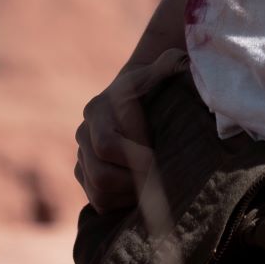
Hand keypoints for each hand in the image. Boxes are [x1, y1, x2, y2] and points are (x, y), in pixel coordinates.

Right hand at [73, 47, 187, 210]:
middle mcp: (84, 133)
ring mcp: (82, 156)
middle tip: (158, 181)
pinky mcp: (85, 175)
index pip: (106, 144)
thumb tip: (182, 59)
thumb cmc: (152, 86)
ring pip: (97, 192)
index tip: (157, 158)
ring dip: (127, 196)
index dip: (133, 158)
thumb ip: (170, 64)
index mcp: (98, 110)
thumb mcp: (160, 72)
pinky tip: (141, 193)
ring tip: (152, 188)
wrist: (133, 99)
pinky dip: (119, 204)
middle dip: (132, 183)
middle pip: (100, 175)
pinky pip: (97, 202)